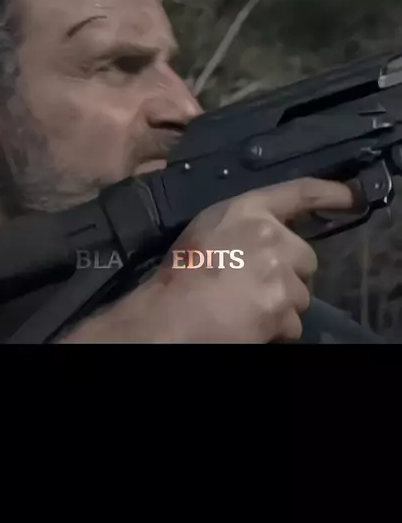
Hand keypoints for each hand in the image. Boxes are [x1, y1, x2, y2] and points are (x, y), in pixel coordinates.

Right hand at [60, 177, 353, 343]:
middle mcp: (271, 236)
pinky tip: (249, 325)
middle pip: (305, 258)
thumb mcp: (206, 229)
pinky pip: (293, 324)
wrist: (171, 315)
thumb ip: (240, 226)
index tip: (352, 197)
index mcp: (248, 210)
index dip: (330, 193)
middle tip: (254, 287)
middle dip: (288, 274)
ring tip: (245, 308)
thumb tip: (262, 237)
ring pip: (300, 295)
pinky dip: (276, 330)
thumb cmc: (180, 272)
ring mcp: (280, 274)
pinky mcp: (284, 309)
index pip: (299, 192)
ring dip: (281, 305)